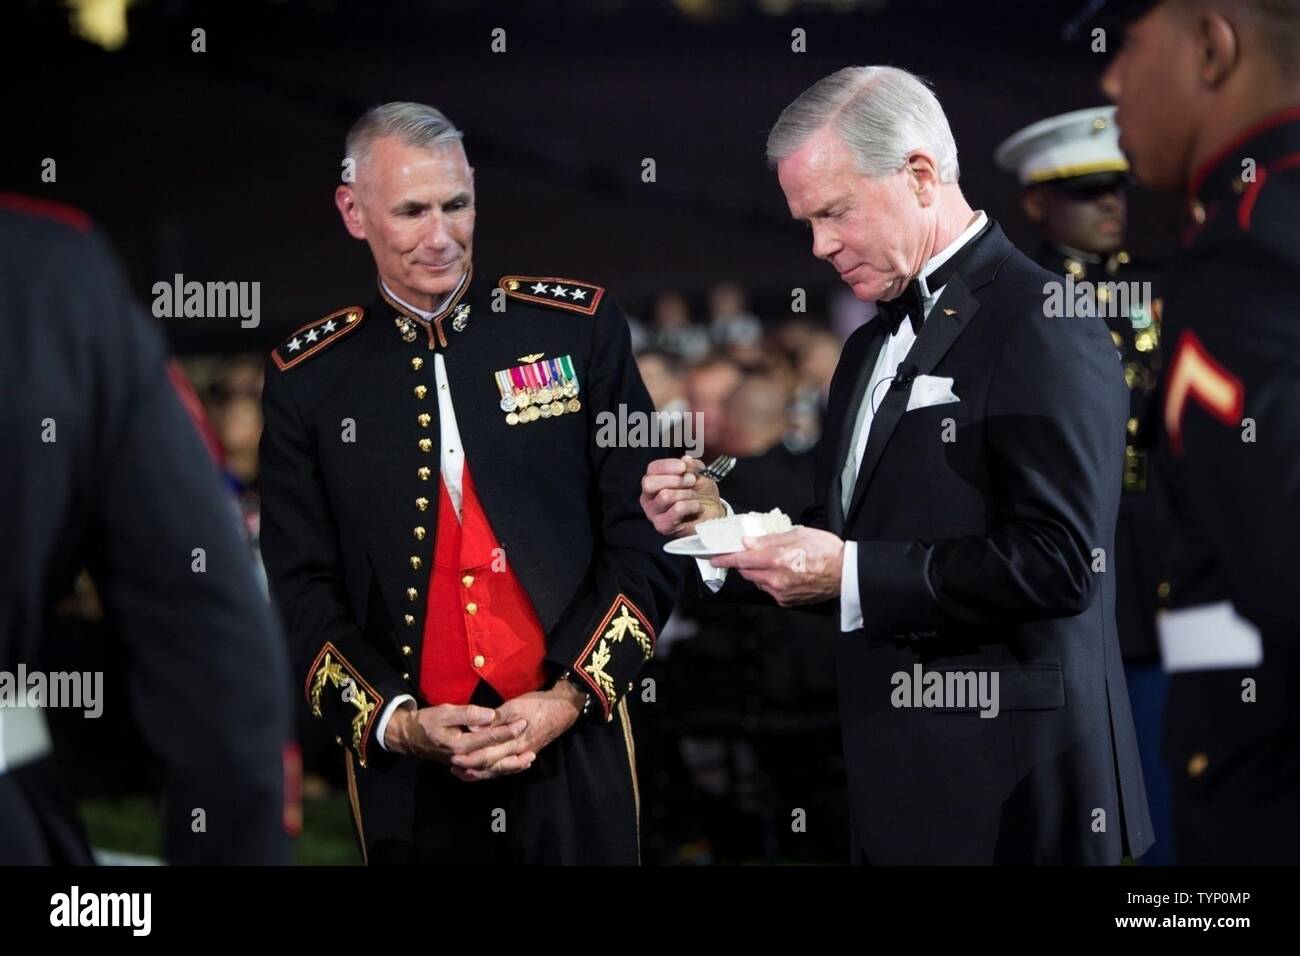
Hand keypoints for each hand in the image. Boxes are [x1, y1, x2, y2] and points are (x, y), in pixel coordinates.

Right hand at [384, 702, 531, 772]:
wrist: (410, 737)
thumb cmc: (427, 722)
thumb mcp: (445, 712)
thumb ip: (468, 714)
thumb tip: (490, 716)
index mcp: (460, 744)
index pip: (489, 738)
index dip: (507, 731)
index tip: (522, 722)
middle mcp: (464, 758)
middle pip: (494, 757)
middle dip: (514, 747)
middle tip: (531, 739)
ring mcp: (464, 764)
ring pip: (492, 768)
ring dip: (511, 765)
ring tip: (529, 759)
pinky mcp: (465, 765)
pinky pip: (486, 770)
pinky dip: (500, 769)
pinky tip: (512, 766)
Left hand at [449, 682, 584, 781]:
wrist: (564, 708)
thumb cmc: (539, 703)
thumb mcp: (516, 705)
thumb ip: (495, 719)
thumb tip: (473, 728)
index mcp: (514, 741)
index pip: (487, 755)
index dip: (469, 758)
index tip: (453, 756)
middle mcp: (518, 752)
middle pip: (490, 766)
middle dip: (470, 768)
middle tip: (453, 767)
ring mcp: (523, 754)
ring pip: (499, 769)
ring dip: (481, 772)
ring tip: (464, 772)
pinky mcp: (526, 752)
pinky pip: (508, 767)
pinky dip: (495, 771)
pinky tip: (487, 771)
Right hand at [640, 455, 725, 537]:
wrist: (712, 516)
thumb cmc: (700, 495)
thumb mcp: (698, 475)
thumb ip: (691, 467)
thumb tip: (686, 459)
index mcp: (653, 481)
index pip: (652, 469)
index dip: (668, 466)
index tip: (684, 467)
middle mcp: (648, 498)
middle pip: (650, 484)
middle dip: (674, 480)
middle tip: (691, 481)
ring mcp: (654, 514)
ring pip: (665, 496)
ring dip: (687, 494)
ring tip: (695, 497)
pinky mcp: (663, 526)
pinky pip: (677, 509)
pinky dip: (692, 506)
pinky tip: (697, 508)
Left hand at [708, 526, 845, 606]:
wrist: (846, 572)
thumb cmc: (826, 550)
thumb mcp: (798, 534)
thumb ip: (769, 539)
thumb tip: (748, 542)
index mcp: (778, 559)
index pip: (742, 560)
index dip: (726, 559)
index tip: (714, 558)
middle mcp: (776, 579)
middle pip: (747, 573)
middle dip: (744, 564)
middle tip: (749, 554)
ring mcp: (781, 593)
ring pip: (758, 582)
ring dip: (758, 572)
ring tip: (773, 562)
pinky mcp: (787, 601)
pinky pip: (769, 590)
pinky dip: (770, 581)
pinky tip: (783, 573)